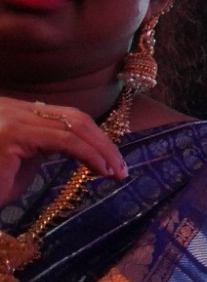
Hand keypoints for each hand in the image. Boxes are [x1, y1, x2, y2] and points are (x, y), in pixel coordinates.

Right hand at [0, 96, 126, 202]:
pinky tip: (100, 170)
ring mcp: (10, 118)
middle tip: (121, 168)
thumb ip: (46, 150)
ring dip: (101, 148)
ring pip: (72, 124)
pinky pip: (63, 140)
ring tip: (116, 172)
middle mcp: (12, 109)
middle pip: (73, 116)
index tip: (112, 160)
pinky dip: (88, 153)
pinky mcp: (11, 135)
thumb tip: (82, 150)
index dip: (94, 136)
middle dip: (103, 142)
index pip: (65, 116)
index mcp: (15, 113)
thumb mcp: (22, 165)